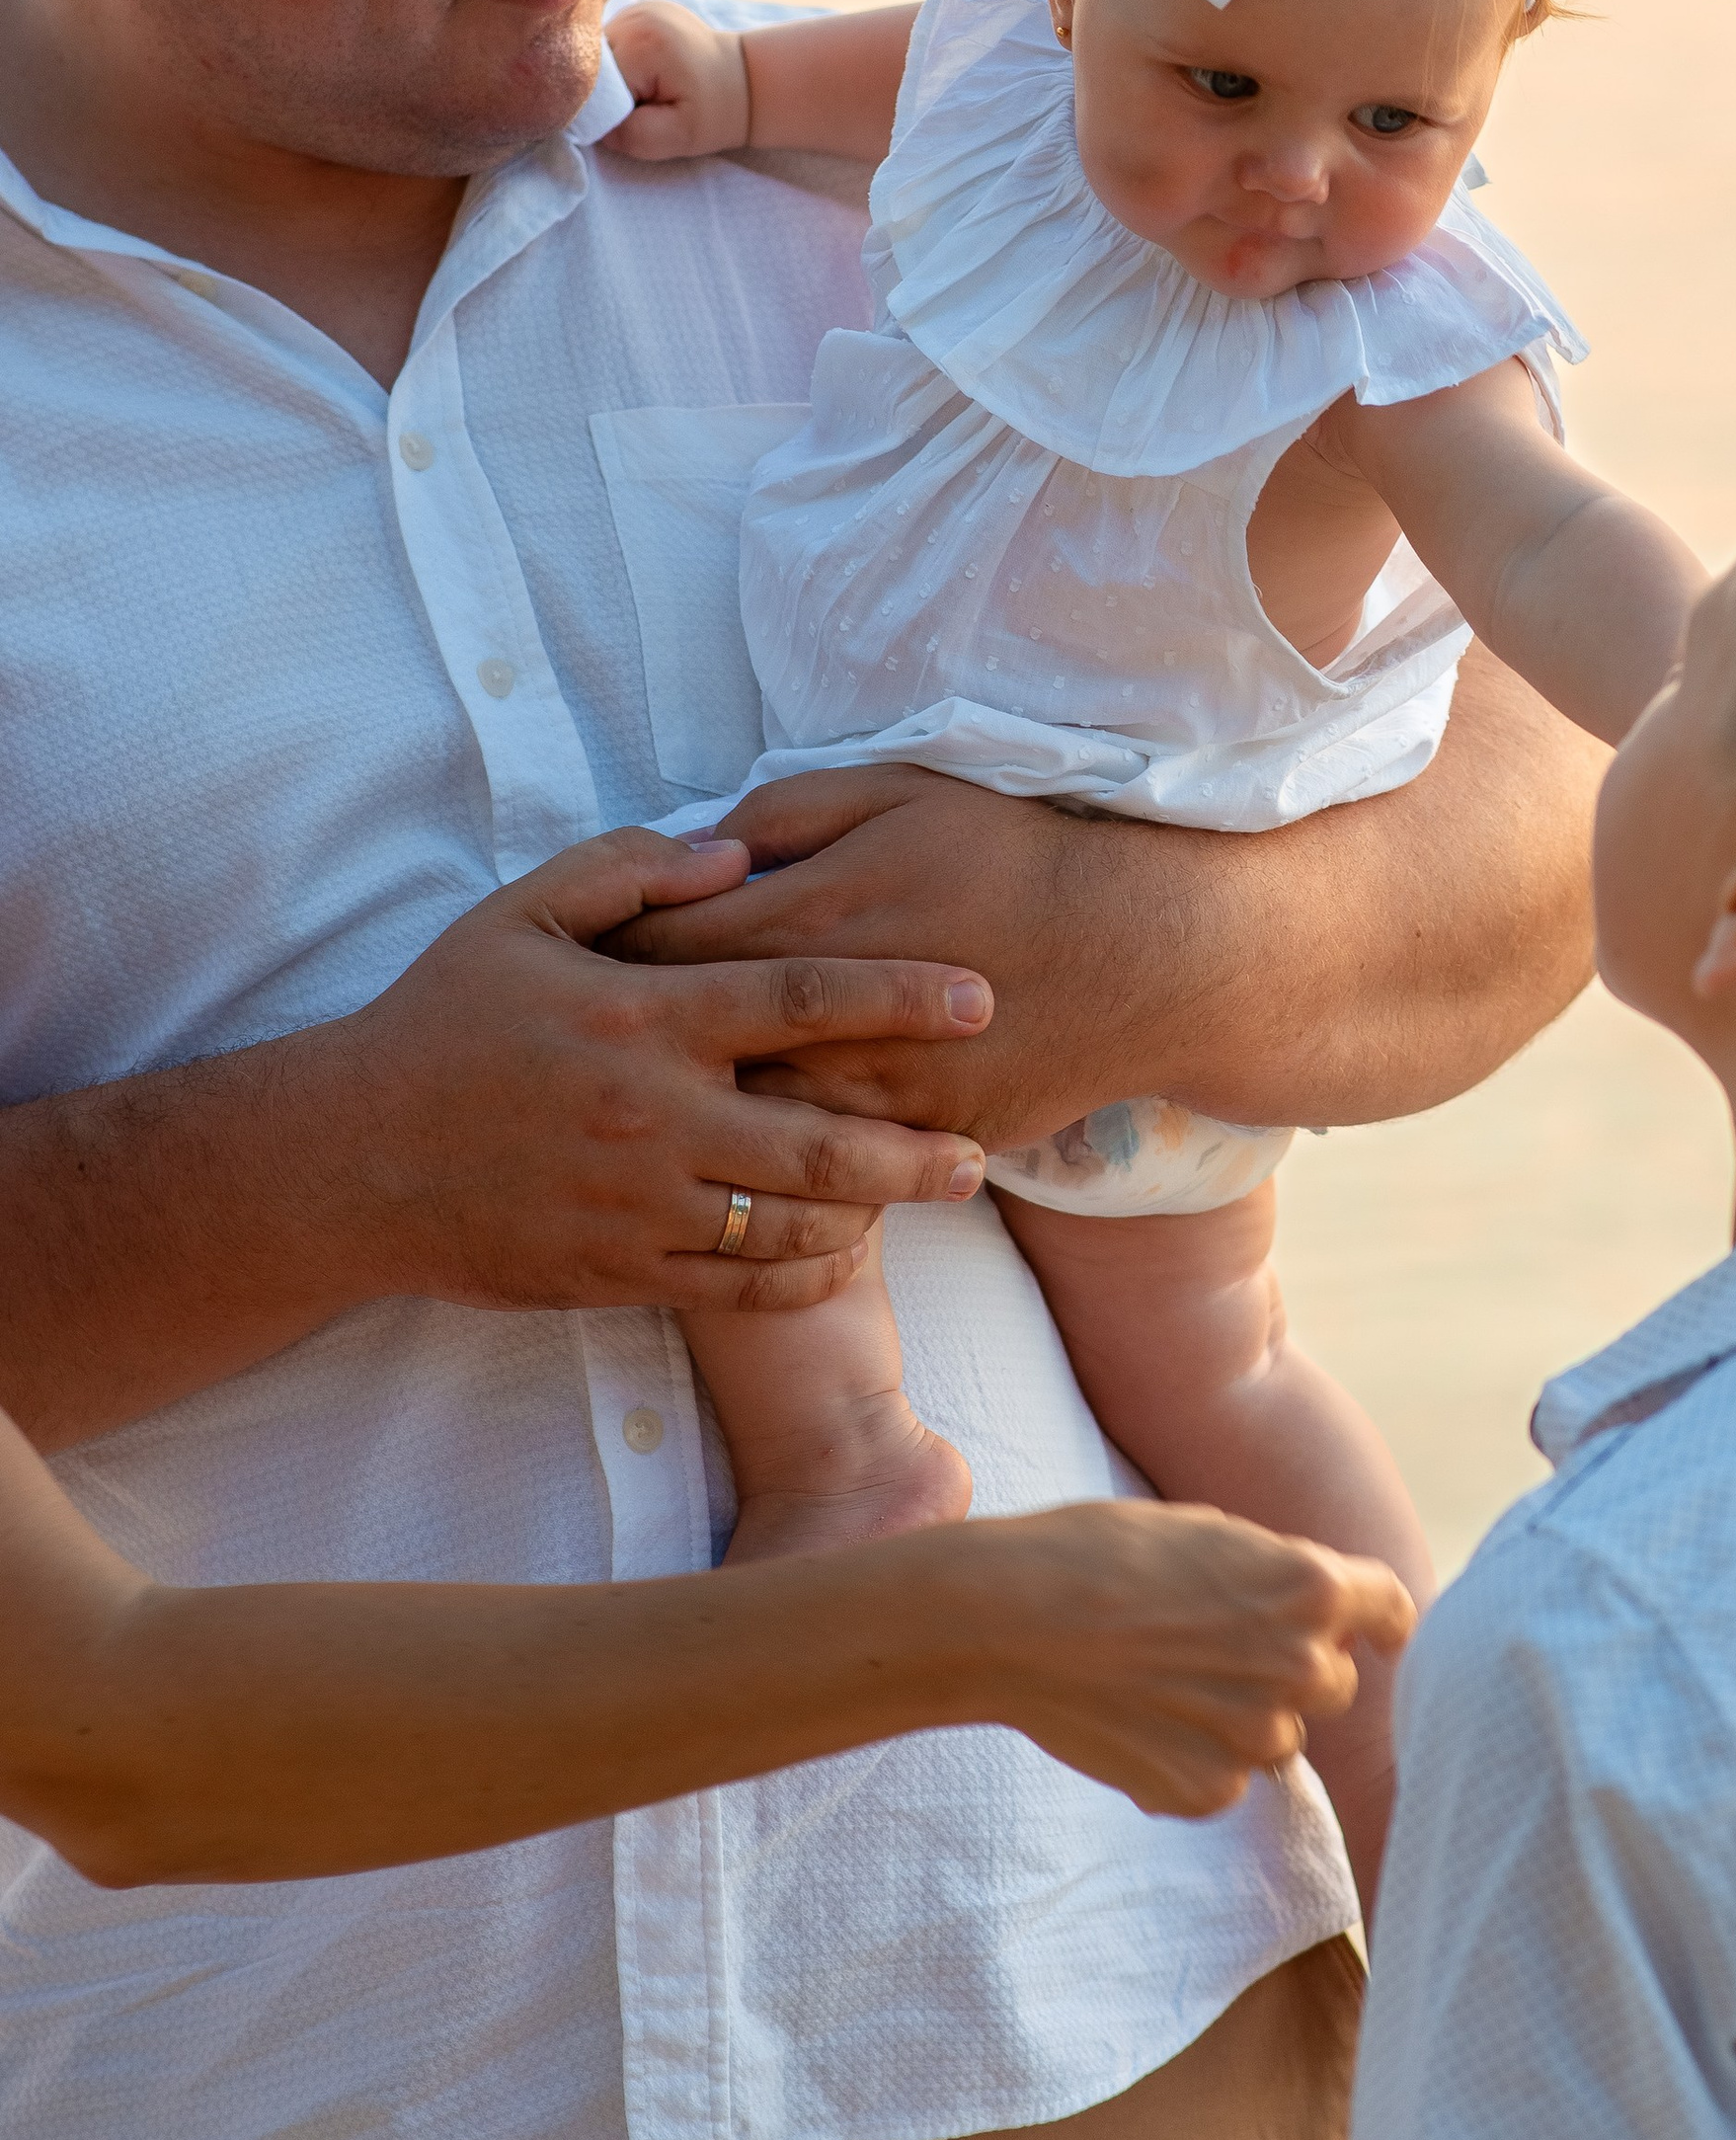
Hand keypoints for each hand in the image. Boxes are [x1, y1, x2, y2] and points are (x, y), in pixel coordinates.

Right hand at [311, 827, 994, 1314]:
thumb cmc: (443, 1022)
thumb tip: (739, 853)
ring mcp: (635, 1206)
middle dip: (915, 1148)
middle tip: (982, 1147)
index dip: (899, 995)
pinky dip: (801, 1272)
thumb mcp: (521, 915)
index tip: (979, 994)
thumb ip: (634, 870)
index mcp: (641, 1018)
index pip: (799, 998)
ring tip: (929, 1196)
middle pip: (818, 1139)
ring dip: (870, 1214)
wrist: (349, 1159)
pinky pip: (735, 1286)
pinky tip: (843, 1251)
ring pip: (787, 1224)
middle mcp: (650, 1117)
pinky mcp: (614, 1272)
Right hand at [604, 2, 751, 158]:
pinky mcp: (641, 11)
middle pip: (593, 64)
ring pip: (600, 52)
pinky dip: (624, 61)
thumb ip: (630, 134)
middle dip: (612, 91)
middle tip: (649, 104)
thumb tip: (590, 125)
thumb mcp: (676, 137)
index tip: (638, 117)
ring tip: (651, 86)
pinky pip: (613, 42)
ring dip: (616, 76)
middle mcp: (635, 14)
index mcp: (641, 41)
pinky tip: (650, 71)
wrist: (745, 83)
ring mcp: (638, 8)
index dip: (608, 108)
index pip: (594, 82)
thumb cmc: (713, 114)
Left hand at [613, 770, 1199, 1146]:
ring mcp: (878, 1091)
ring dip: (697, 1121)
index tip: (581, 961)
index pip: (663, 946)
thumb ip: (788, 809)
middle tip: (592, 1049)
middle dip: (633, 1051)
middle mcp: (831, 1018)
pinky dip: (781, 1164)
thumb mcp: (899, 791)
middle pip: (691, 1049)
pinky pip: (826, 1168)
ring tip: (645, 1114)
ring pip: (749, 1123)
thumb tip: (705, 845)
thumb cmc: (1014, 854)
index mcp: (814, 915)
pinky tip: (748, 1152)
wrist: (1142, 954)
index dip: (608, 955)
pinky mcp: (921, 1141)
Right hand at [951, 1502, 1417, 1817]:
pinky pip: (1221, 1780)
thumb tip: (1310, 1613)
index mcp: (1310, 1588)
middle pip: (1333, 1682)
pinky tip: (1134, 1720)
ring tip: (1160, 1681)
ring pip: (1276, 1737)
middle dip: (1292, 1669)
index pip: (1390, 1609)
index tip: (1372, 1632)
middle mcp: (1300, 1667)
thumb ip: (1275, 1579)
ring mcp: (1256, 1739)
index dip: (1379, 1621)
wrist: (1011, 1619)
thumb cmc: (1099, 1552)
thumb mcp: (1209, 1534)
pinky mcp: (1206, 1792)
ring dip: (1239, 1718)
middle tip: (1218, 1649)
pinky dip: (1190, 1759)